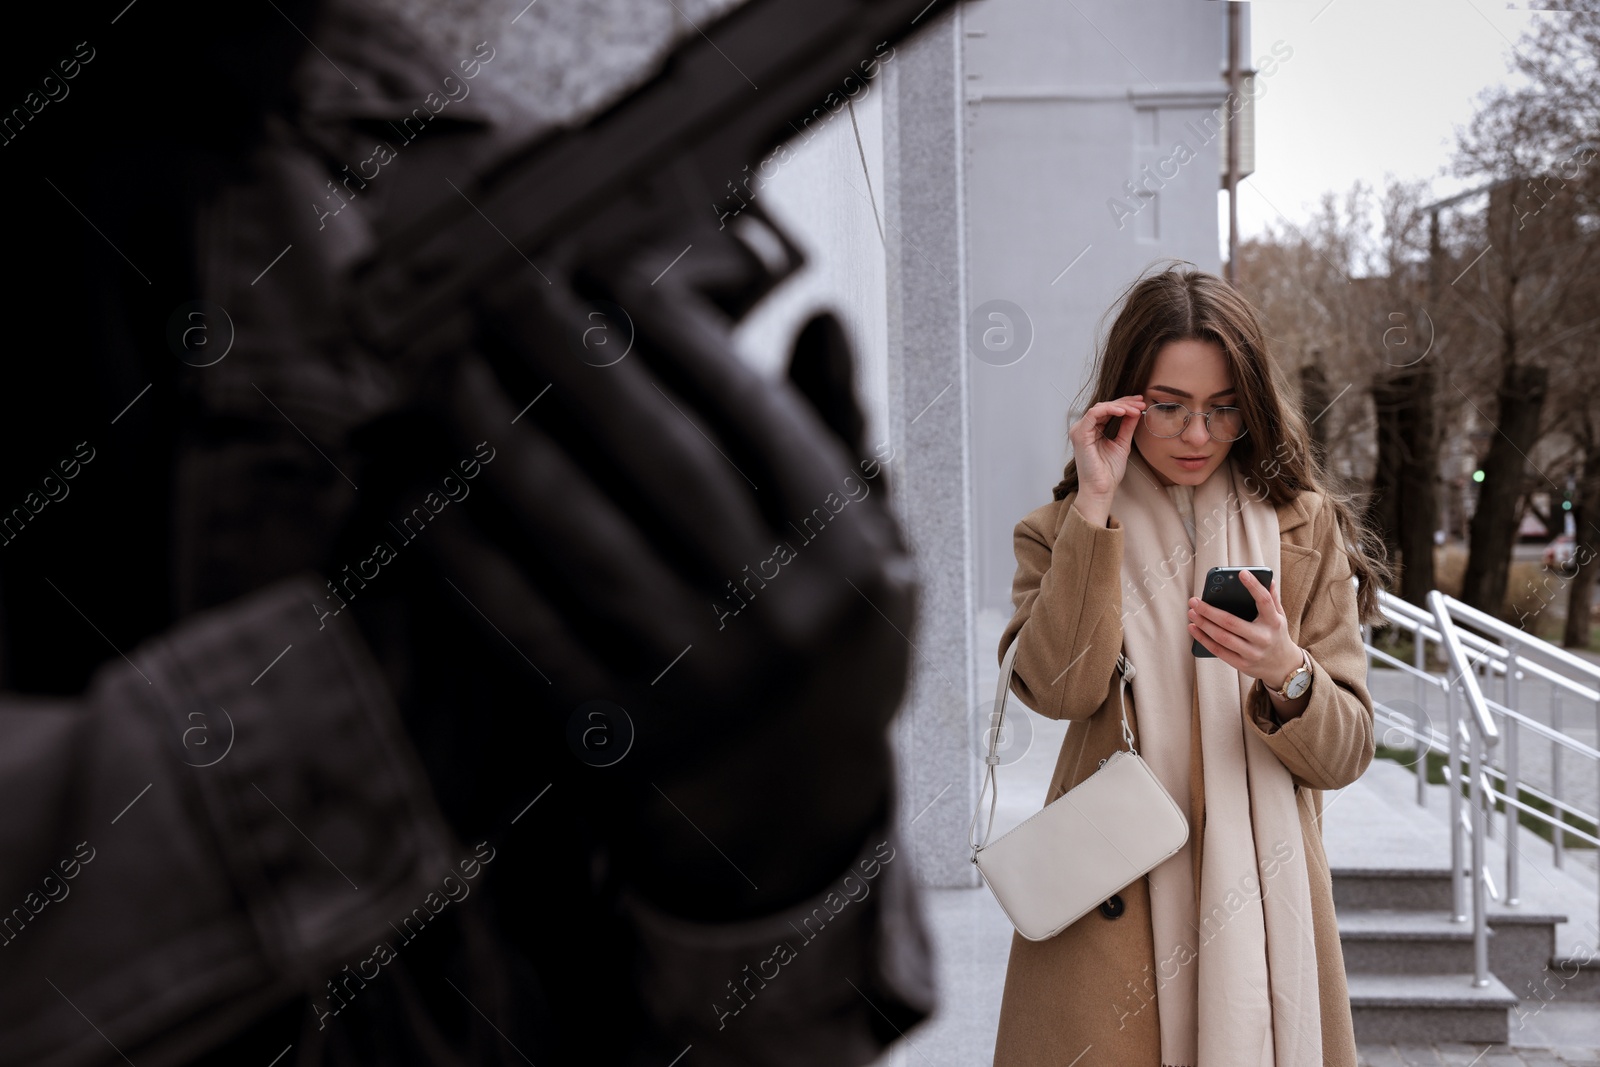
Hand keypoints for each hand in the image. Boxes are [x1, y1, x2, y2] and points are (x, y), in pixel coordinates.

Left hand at [373, 219, 915, 918]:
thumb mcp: (868, 547)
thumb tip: (815, 317)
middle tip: (509, 296)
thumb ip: (839, 434)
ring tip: (454, 374)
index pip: (756, 413)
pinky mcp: (619, 735)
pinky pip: (529, 628)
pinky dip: (469, 555)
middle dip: (577, 361)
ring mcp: (699, 682)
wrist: (797, 817)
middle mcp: (781, 617)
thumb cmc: (825, 651)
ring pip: (586, 539)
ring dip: (506, 444)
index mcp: (845, 554)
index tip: (612, 273)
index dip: (676, 329)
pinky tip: (427, 493)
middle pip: (666, 462)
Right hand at [1068, 394, 1145, 503]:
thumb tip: (1136, 412)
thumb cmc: (1108, 472)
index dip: (1125, 405)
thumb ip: (1127, 427)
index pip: (1108, 411)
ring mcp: (1080, 431)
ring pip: (1100, 407)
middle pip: (1104, 407)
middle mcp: (1084, 429)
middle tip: (1141, 403)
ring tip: (1136, 408)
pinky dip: (1109, 410)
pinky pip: (1094, 414)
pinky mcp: (1080, 434)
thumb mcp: (1122, 444)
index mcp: (1092, 431)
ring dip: (1120, 405)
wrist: (1101, 488)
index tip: (1141, 404)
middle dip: (1125, 403)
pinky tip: (1123, 411)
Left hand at [1187, 570, 1300, 689]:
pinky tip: (1193, 628)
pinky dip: (1203, 639)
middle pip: (1232, 623)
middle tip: (1194, 601)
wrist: (1283, 667)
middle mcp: (1263, 638)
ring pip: (1222, 638)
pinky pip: (1218, 651)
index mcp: (1274, 622)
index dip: (1254, 586)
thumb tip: (1269, 579)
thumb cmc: (1276, 635)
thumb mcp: (1280, 617)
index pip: (1264, 601)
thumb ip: (1272, 599)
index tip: (1242, 573)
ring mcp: (1252, 653)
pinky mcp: (1242, 664)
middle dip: (1209, 611)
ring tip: (1191, 613)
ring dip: (1203, 624)